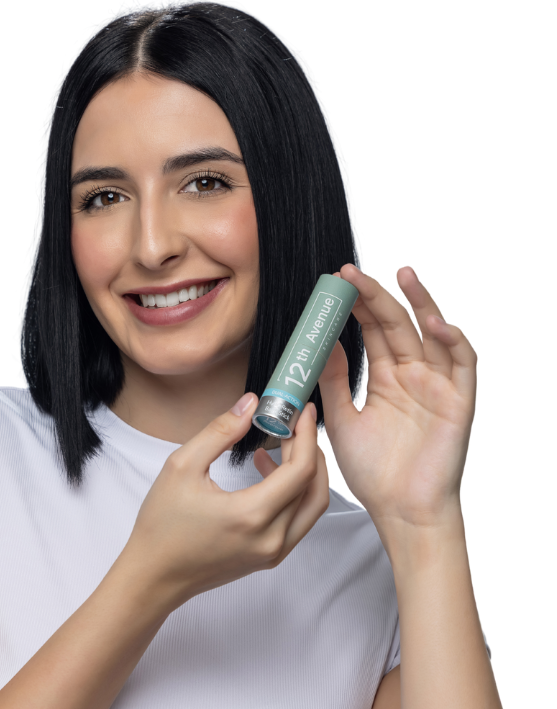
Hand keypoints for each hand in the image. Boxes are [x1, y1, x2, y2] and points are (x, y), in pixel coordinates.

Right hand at [120, 396, 328, 605]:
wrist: (154, 576)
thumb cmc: (162, 524)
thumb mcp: (182, 466)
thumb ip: (220, 431)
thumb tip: (251, 404)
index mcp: (251, 515)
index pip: (300, 470)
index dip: (306, 435)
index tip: (302, 410)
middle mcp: (271, 538)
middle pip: (314, 487)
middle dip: (309, 449)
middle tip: (294, 423)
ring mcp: (273, 552)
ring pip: (311, 506)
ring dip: (305, 471)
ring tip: (280, 442)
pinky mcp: (269, 557)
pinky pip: (297, 520)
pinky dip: (293, 491)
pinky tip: (267, 470)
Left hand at [318, 265, 476, 533]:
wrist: (399, 510)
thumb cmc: (373, 471)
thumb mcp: (342, 419)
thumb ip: (334, 381)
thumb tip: (321, 344)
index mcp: (385, 378)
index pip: (371, 331)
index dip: (356, 306)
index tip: (335, 285)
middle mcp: (412, 375)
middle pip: (396, 324)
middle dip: (375, 296)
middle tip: (350, 273)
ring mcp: (436, 386)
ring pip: (432, 334)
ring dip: (420, 303)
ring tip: (401, 274)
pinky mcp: (458, 402)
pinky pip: (463, 364)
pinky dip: (454, 341)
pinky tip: (436, 323)